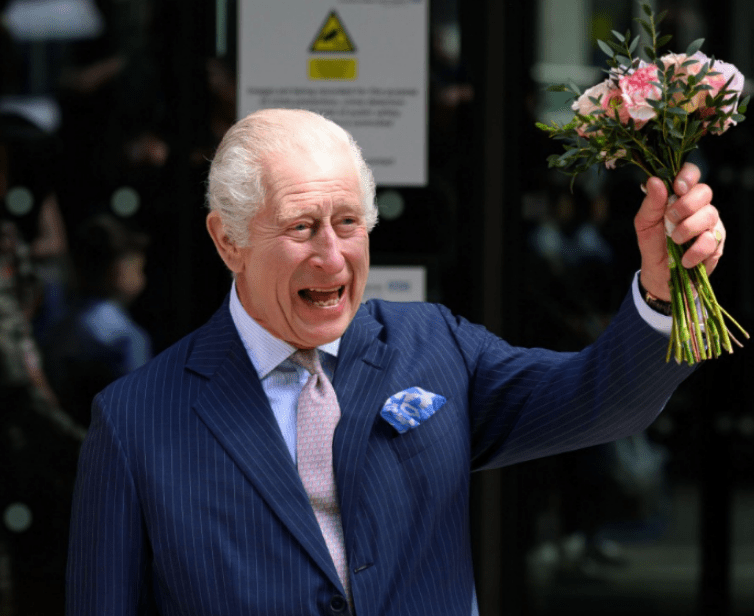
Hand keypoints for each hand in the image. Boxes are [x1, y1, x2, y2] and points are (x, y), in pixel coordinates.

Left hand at [634, 162, 723, 300]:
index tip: (677, 188)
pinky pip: (711, 240)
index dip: (687, 176)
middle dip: (686, 205)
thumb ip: (651, 203)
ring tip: (674, 241)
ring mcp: (710, 223)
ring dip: (688, 228)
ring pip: (709, 214)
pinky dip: (695, 251)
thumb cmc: (653, 244)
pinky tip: (684, 258)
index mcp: (680, 196)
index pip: (691, 174)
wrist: (660, 274)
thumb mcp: (644, 223)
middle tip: (669, 219)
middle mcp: (698, 206)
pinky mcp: (717, 242)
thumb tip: (655, 181)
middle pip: (704, 191)